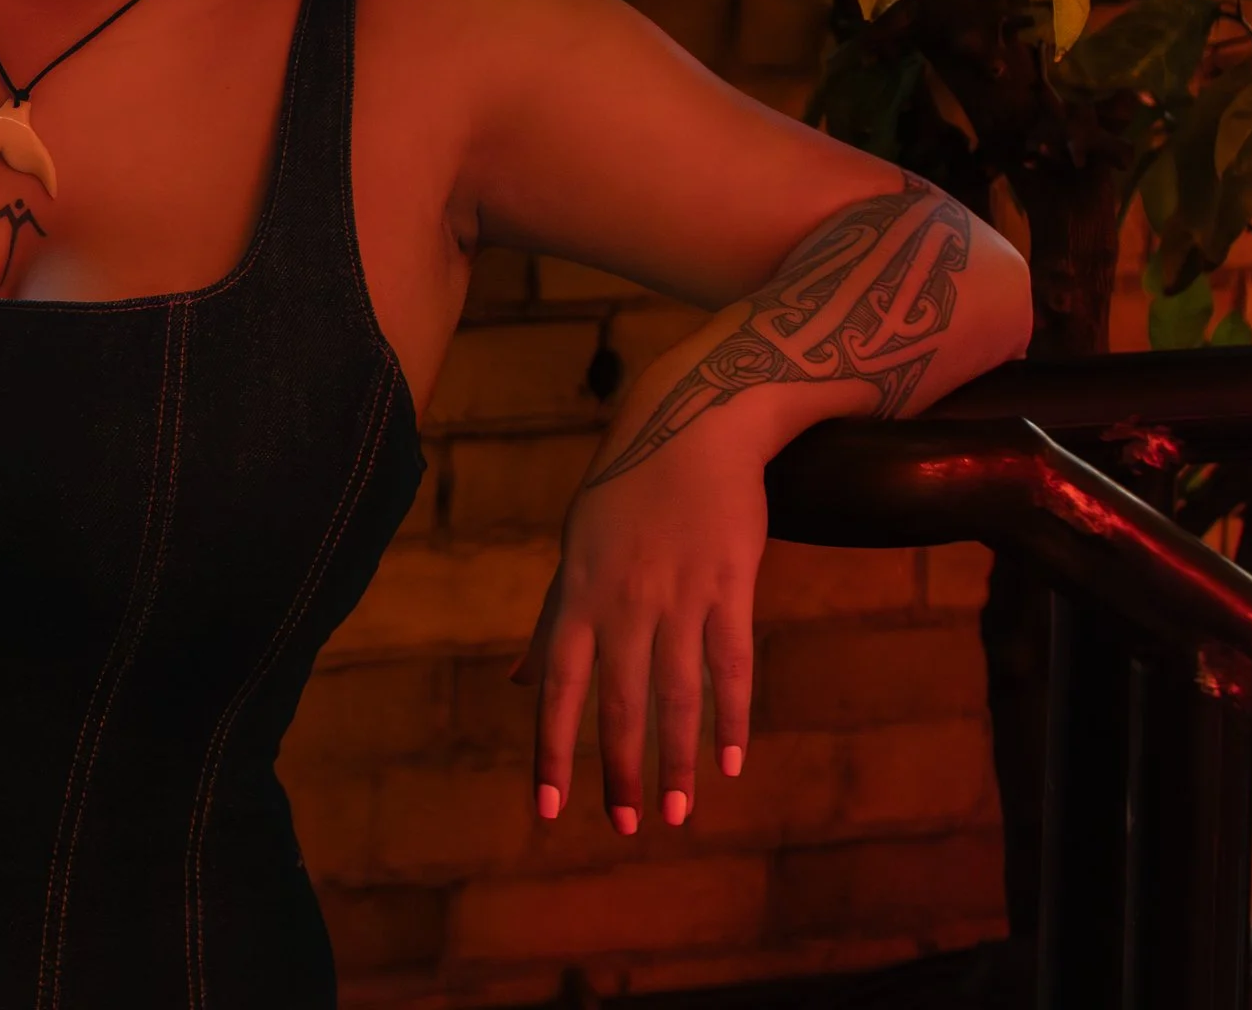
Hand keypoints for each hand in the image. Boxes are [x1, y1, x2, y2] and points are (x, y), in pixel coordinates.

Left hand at [511, 417, 766, 833]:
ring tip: (679, 814)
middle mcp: (622, 601)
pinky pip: (731, 663)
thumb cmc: (624, 493)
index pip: (558, 686)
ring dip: (678, 759)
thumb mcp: (575, 553)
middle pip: (618, 700)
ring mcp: (678, 594)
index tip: (548, 809)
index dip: (553, 749)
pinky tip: (731, 762)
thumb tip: (520, 683)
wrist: (689, 423)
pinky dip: (732, 715)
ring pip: (675, 693)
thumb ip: (551, 626)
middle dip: (619, 770)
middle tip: (627, 827)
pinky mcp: (729, 584)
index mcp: (578, 594)